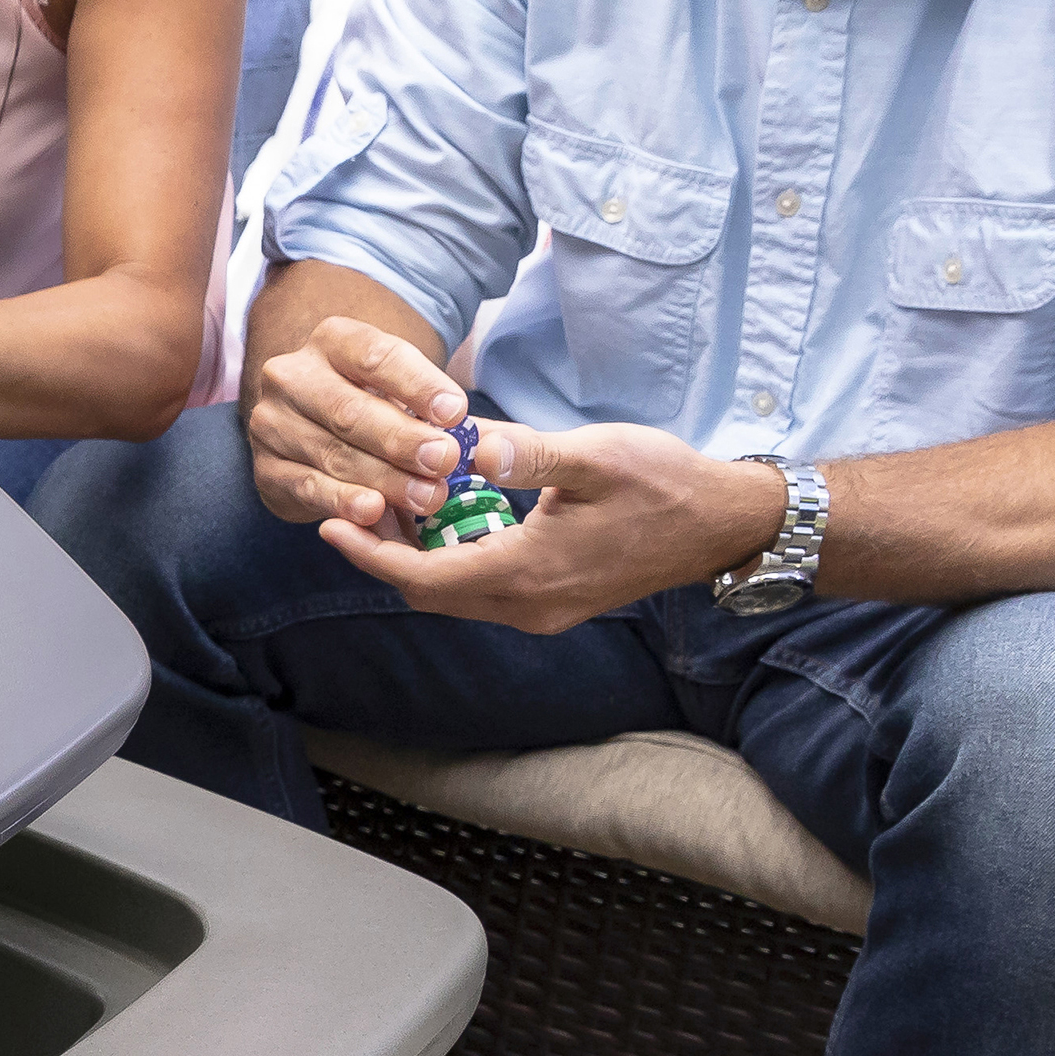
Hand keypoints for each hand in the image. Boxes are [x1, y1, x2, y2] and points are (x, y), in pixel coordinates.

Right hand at [246, 314, 472, 529]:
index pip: (376, 357)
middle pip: (350, 409)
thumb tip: (474, 438)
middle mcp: (291, 376)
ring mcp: (272, 423)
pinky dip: (341, 501)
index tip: (456, 412)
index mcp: (332, 342)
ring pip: (332, 453)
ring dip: (384, 479)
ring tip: (427, 496)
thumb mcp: (400, 389)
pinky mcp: (265, 469)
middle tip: (445, 461)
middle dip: (402, 439)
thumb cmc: (372, 405)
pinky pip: (307, 486)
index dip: (417, 386)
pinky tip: (372, 512)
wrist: (311, 430)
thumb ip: (430, 409)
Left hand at [320, 423, 790, 631]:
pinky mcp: (556, 604)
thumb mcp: (594, 455)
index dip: (371, 556)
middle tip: (355, 505)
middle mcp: (528, 606)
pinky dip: (453, 561)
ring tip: (394, 506)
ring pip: (455, 596)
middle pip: (429, 594)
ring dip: (419, 560)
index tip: (329, 525)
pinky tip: (448, 518)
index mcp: (528, 573)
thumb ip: (526, 453)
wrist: (725, 525)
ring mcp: (544, 611)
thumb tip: (467, 444)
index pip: (423, 579)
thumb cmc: (665, 483)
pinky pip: (483, 592)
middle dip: (386, 555)